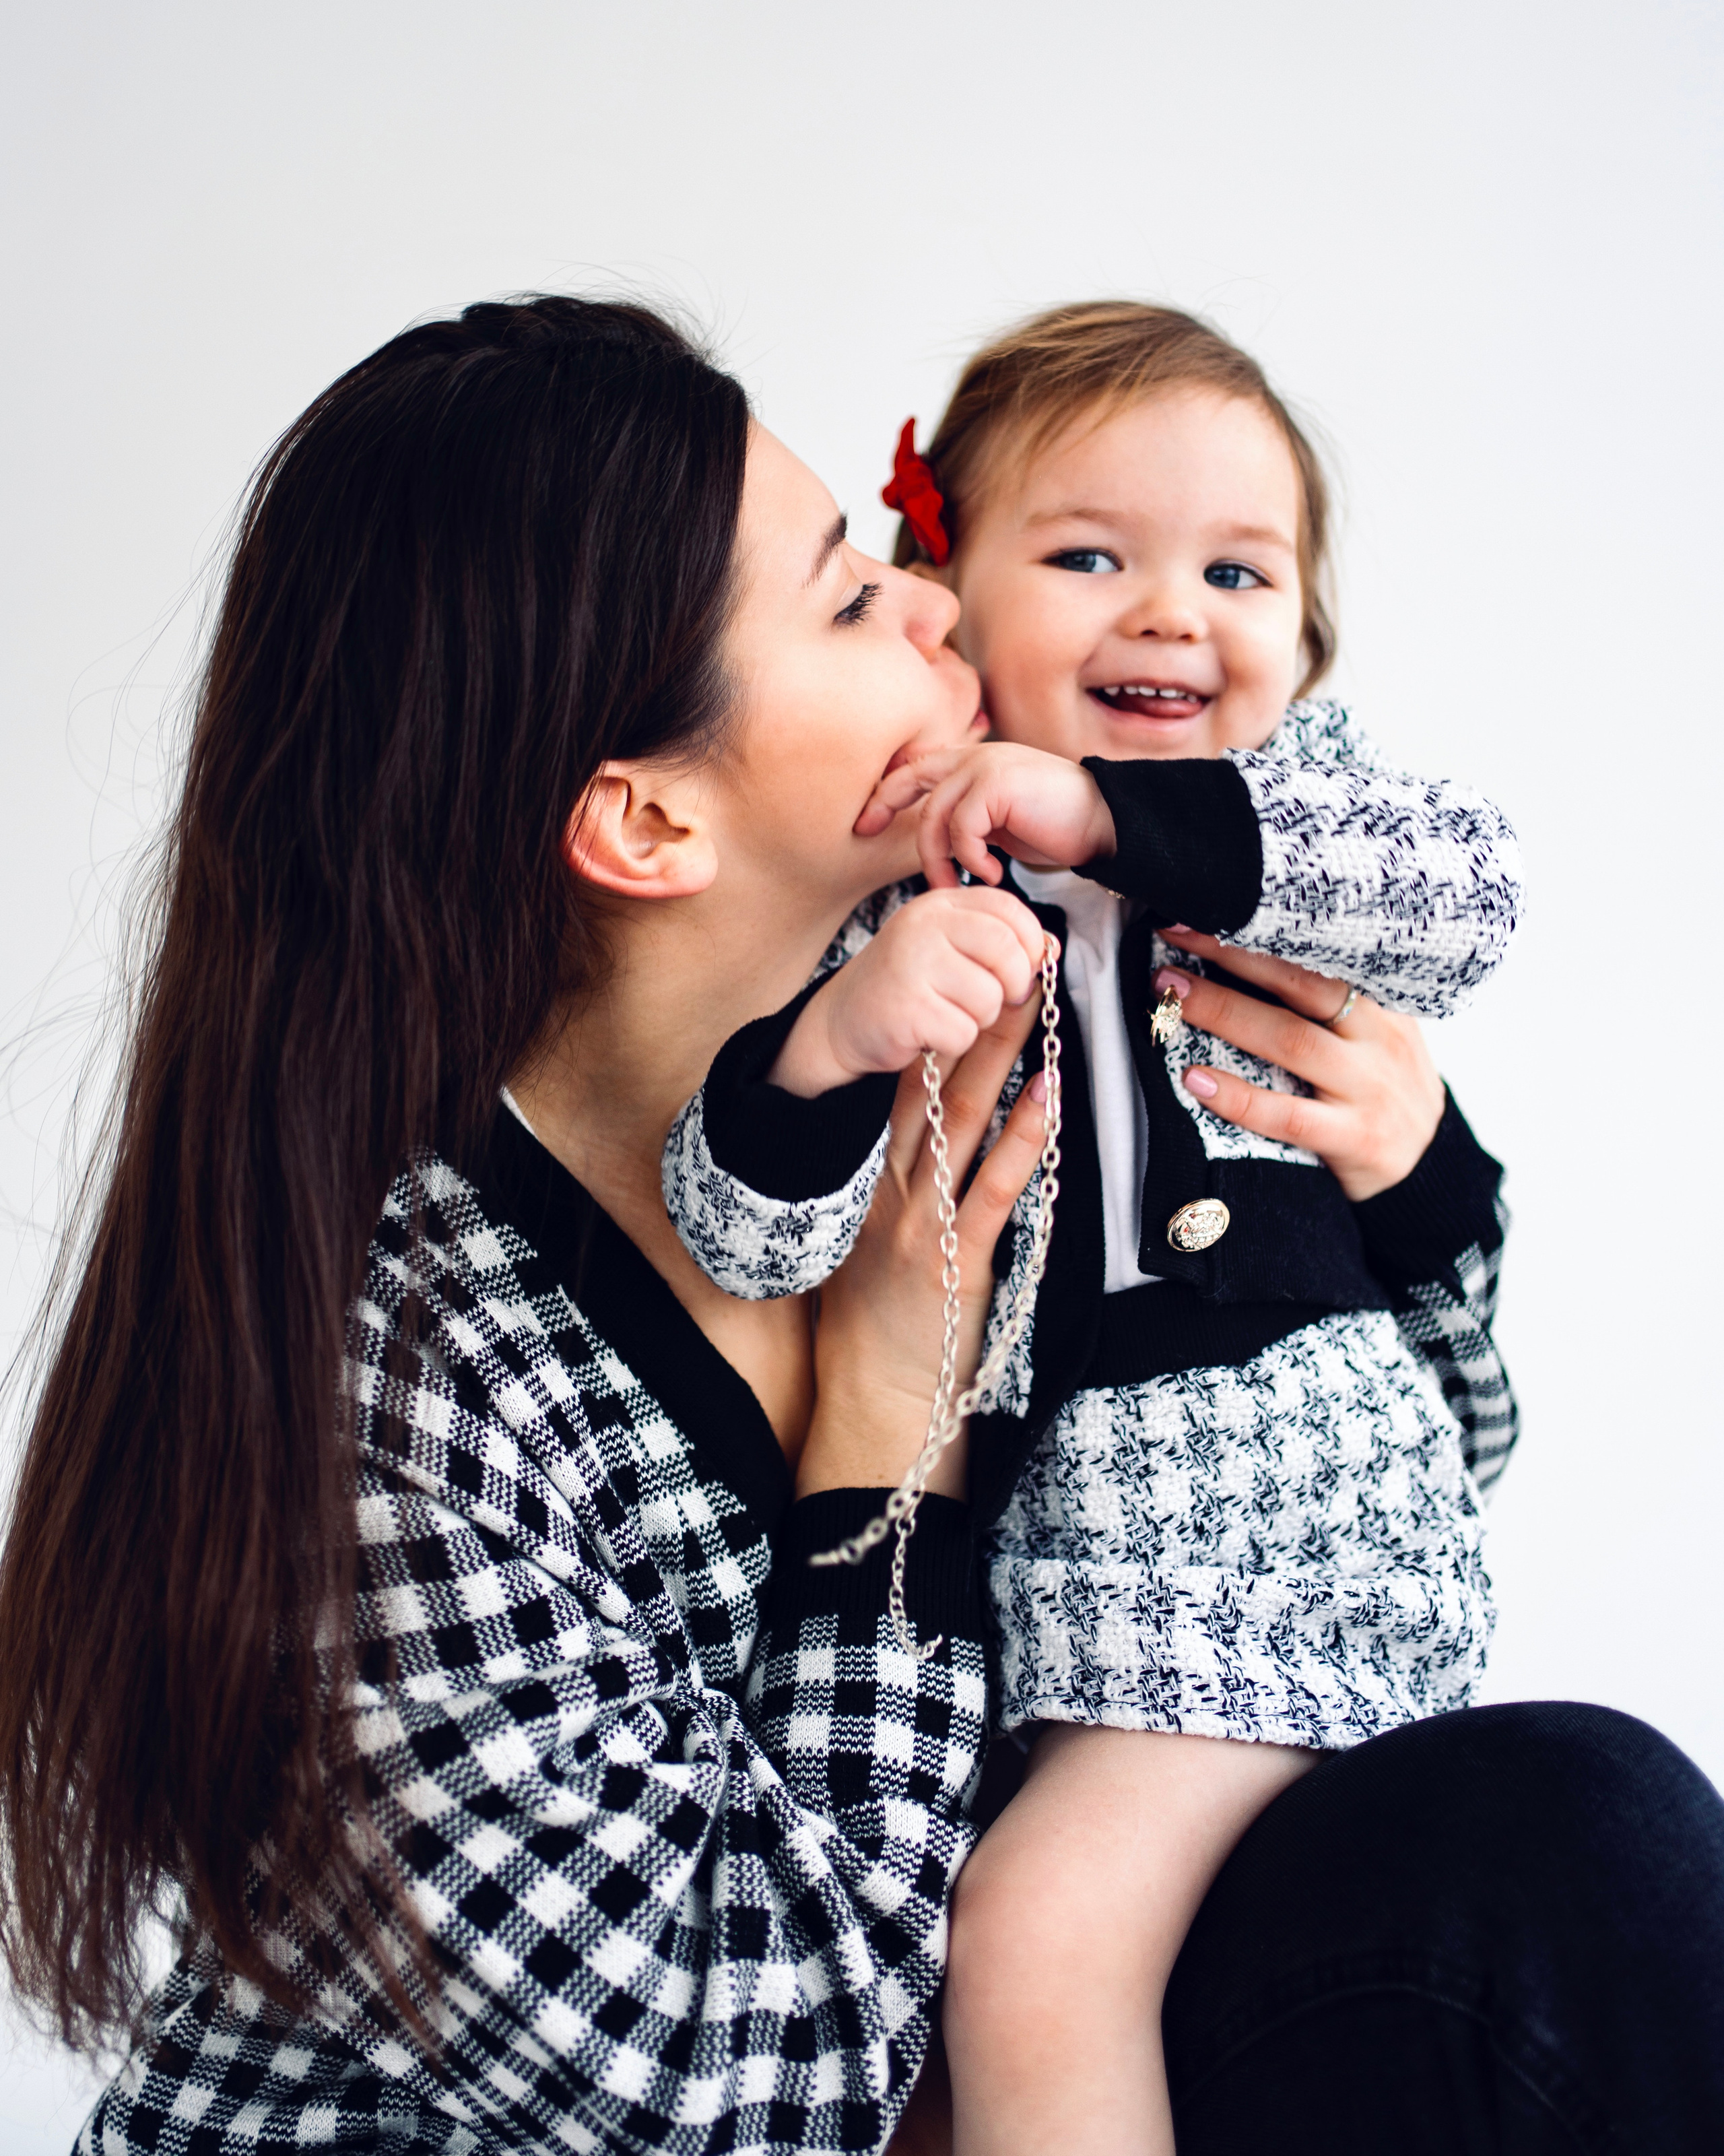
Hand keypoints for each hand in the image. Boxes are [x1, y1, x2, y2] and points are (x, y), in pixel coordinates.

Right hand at [769, 885, 1046, 1097]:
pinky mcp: (906, 1008)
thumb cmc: (906, 985)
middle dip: (1013, 986)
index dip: (1030, 945)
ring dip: (979, 1019)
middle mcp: (924, 925)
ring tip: (948, 1013)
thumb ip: (994, 938)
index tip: (1021, 969)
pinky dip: (953, 1042)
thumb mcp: (947, 946)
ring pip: (989, 998)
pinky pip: (963, 1032)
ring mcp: (911, 964)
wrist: (842, 1020)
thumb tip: (1050, 947)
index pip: (1010, 910)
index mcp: (940, 905)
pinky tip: (929, 1032)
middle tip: (996, 1000)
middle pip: (1007, 951)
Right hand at [800, 990, 1050, 1498]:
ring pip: (964, 1125)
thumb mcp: (868, 1236)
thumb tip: (923, 1122)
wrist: (875, 1398)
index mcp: (867, 1178)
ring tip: (1034, 1009)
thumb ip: (893, 1180)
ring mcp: (920, 1222)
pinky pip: (995, 1188)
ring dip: (1002, 1062)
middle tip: (1004, 964)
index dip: (930, 1027)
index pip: (896, 1087)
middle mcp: (888, 1189)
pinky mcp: (955, 1259)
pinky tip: (1050, 1098)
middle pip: (929, 1089)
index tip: (959, 975)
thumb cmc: (878, 1319)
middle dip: (970, 1022)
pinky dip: (1026, 1141)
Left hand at [855, 741, 1116, 889]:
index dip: (886, 793)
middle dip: (883, 806)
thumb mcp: (1001, 823)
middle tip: (867, 835)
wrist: (1105, 823)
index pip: (915, 768)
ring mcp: (987, 765)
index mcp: (974, 762)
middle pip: (911, 778)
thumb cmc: (1056, 827)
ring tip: (954, 885)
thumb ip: (969, 822)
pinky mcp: (998, 784)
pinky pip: (962, 827)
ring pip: (934, 814)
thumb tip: (937, 844)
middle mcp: (976, 756)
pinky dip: (971, 858)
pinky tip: (992, 874)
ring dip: (937, 858)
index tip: (865, 823)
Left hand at [1156, 928, 1444, 1201]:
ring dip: (1226, 1013)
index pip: (1320, 955)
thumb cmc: (1378, 1091)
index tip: (1206, 906)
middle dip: (1234, 957)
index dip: (1261, 931)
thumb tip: (1236, 962)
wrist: (1431, 1168)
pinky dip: (1239, 1097)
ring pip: (1291, 1041)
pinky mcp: (1357, 1139)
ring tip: (1171, 999)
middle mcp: (1380, 1039)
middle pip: (1302, 985)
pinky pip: (1288, 1115)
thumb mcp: (1373, 1038)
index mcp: (1382, 1005)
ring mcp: (1369, 1089)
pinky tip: (1196, 1080)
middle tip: (1174, 937)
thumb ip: (1327, 1006)